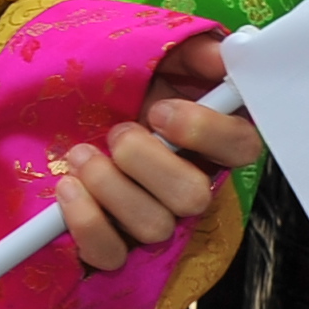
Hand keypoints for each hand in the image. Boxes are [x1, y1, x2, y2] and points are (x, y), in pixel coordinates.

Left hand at [50, 31, 259, 272]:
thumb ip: (194, 52)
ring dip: (111, 187)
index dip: (207, 133)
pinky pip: (111, 256)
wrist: (67, 108)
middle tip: (118, 132)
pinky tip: (70, 190)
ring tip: (83, 156)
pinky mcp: (116, 245)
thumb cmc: (123, 83)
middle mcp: (189, 185)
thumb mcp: (159, 55)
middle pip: (195, 197)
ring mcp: (154, 219)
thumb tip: (224, 58)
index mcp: (210, 140)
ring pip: (155, 227)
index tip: (162, 111)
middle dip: (147, 161)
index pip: (242, 148)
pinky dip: (87, 224)